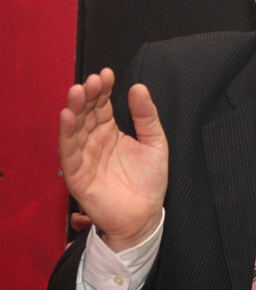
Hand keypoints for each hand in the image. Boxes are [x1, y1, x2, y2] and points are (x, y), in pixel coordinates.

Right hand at [58, 68, 167, 251]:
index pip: (102, 105)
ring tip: (78, 91)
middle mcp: (94, 142)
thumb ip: (146, 116)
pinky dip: (66, 134)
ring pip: (74, 129)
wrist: (146, 216)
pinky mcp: (77, 175)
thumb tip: (138, 87)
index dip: (103, 90)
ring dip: (74, 110)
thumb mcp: (155, 142)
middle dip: (87, 96)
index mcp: (110, 132)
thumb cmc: (149, 182)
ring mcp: (85, 157)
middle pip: (86, 114)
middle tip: (93, 80)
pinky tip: (67, 117)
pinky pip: (69, 153)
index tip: (107, 74)